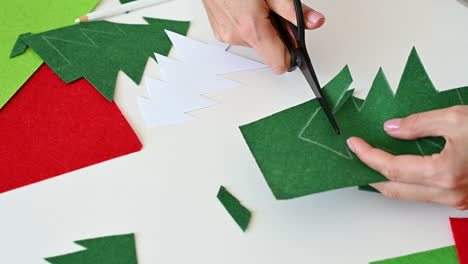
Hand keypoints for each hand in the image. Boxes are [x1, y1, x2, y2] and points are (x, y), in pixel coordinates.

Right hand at [202, 0, 324, 73]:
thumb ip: (293, 11)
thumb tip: (314, 22)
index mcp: (252, 28)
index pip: (279, 64)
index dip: (291, 53)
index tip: (294, 40)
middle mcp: (237, 36)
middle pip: (268, 52)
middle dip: (276, 35)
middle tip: (273, 12)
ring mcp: (226, 35)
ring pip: (255, 43)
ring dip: (260, 29)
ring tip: (256, 7)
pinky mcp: (219, 31)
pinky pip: (242, 36)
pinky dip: (247, 25)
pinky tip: (245, 8)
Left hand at [346, 106, 467, 209]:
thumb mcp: (457, 118)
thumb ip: (420, 123)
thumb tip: (392, 129)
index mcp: (445, 173)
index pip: (392, 168)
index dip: (369, 156)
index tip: (355, 144)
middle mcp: (449, 193)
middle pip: (394, 188)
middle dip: (370, 172)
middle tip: (357, 154)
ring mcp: (455, 199)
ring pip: (408, 194)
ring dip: (386, 179)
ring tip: (372, 161)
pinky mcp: (460, 198)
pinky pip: (423, 194)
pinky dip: (405, 182)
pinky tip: (398, 168)